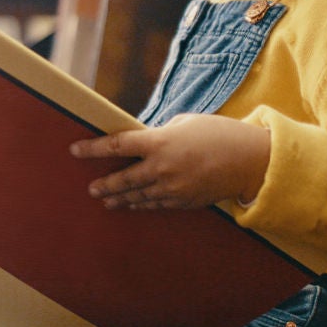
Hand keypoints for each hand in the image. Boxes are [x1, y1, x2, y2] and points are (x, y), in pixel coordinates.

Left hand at [68, 113, 269, 209]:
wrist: (252, 159)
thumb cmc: (219, 133)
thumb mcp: (185, 122)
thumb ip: (160, 133)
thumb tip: (143, 141)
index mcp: (160, 142)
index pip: (117, 145)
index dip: (93, 148)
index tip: (75, 150)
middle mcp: (162, 167)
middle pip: (123, 178)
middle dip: (104, 184)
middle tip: (91, 188)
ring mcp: (173, 188)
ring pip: (138, 196)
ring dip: (120, 198)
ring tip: (106, 200)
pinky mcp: (184, 202)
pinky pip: (156, 204)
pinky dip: (142, 203)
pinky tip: (133, 204)